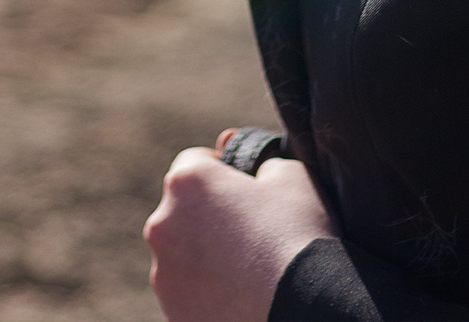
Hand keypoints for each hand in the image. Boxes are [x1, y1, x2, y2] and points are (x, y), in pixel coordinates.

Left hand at [145, 140, 333, 321]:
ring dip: (202, 256)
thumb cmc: (299, 234)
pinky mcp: (172, 310)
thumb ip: (261, 161)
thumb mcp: (291, 175)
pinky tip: (237, 294)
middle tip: (248, 233)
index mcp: (187, 182)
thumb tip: (251, 168)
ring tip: (245, 269)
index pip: (194, 161)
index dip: (221, 170)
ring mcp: (163, 272)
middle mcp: (162, 223)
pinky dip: (204, 291)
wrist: (306, 305)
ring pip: (180, 254)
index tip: (242, 189)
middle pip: (181, 210)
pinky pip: (186, 292)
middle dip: (208, 216)